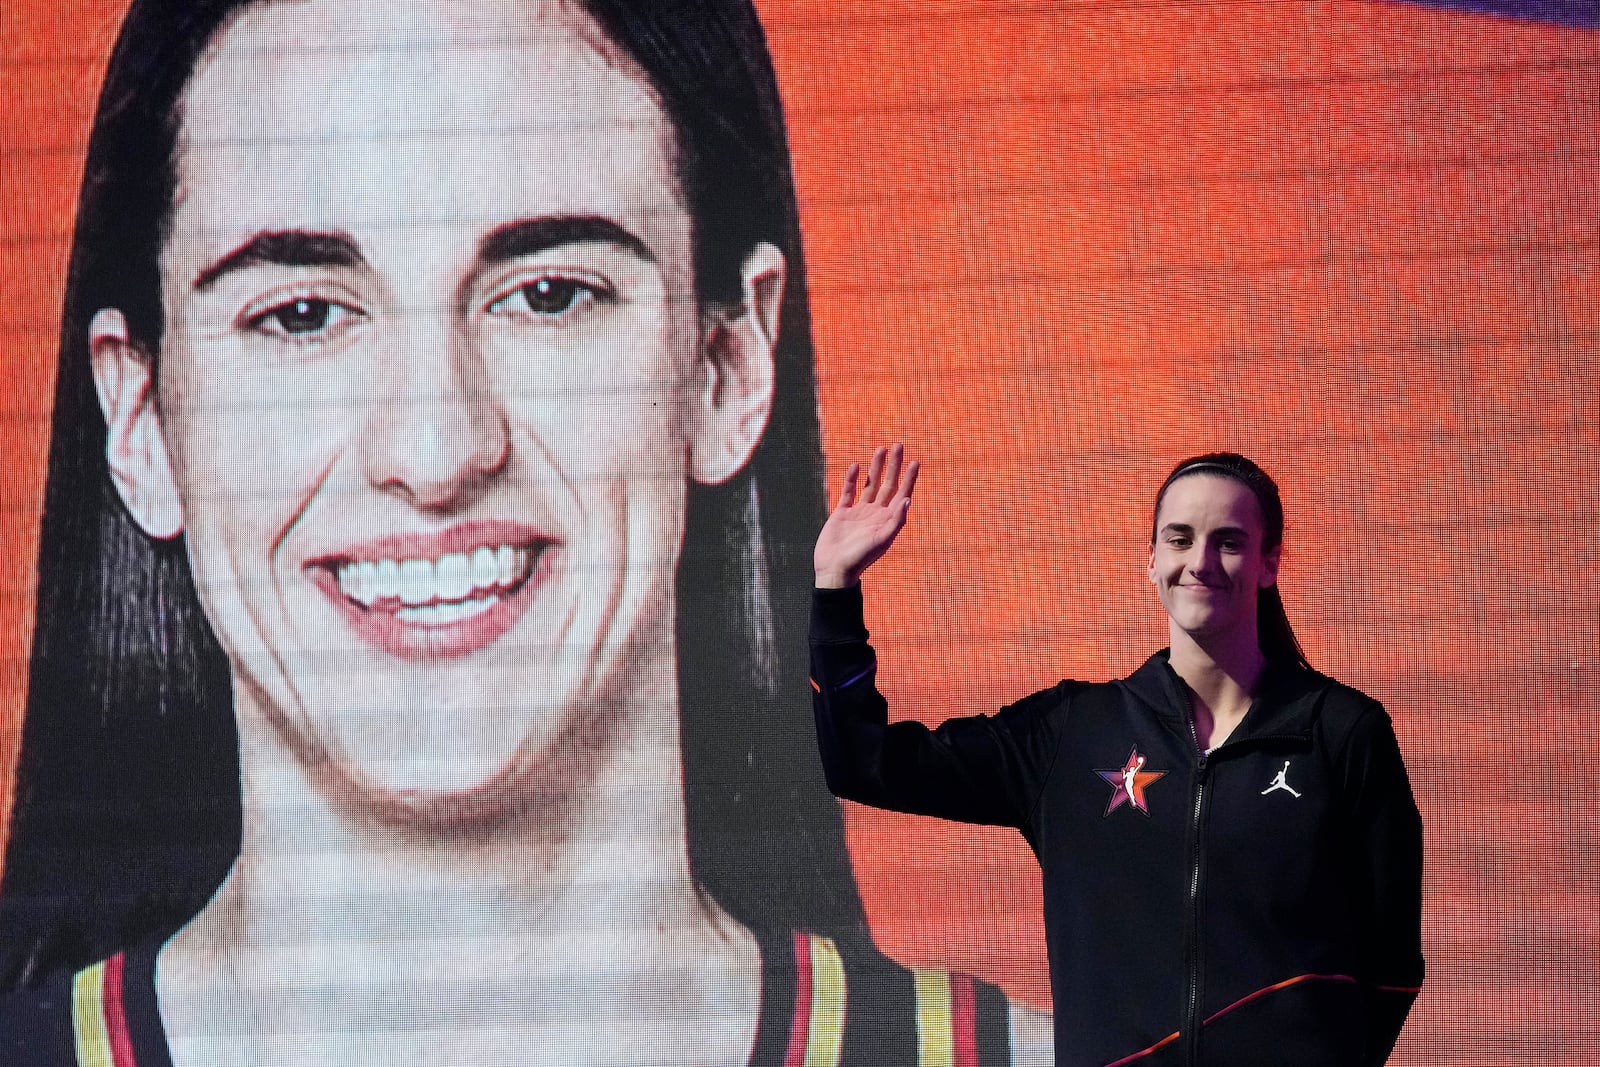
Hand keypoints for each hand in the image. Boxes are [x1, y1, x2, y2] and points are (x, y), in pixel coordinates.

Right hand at [814, 443, 919, 587]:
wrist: (836, 569)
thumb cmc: (861, 557)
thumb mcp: (882, 539)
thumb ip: (896, 520)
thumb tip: (908, 499)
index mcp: (888, 519)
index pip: (902, 493)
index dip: (909, 478)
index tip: (915, 461)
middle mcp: (876, 513)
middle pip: (887, 484)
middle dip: (893, 465)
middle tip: (898, 445)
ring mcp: (859, 512)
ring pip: (869, 484)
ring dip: (875, 467)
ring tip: (880, 449)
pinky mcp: (842, 512)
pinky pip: (849, 491)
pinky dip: (852, 479)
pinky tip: (856, 466)